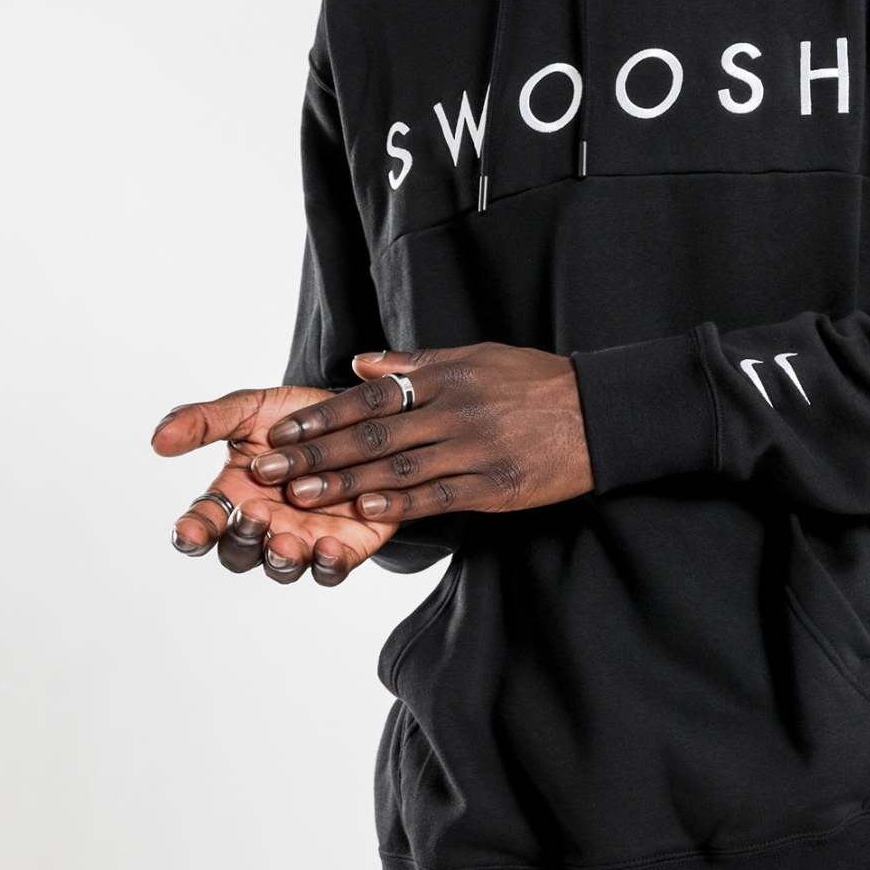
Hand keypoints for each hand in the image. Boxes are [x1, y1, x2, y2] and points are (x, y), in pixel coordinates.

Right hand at [150, 385, 402, 584]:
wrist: (362, 415)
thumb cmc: (298, 418)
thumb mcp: (249, 409)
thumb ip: (205, 421)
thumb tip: (157, 440)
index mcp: (234, 496)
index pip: (203, 524)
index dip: (192, 533)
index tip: (188, 532)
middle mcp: (266, 525)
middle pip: (240, 553)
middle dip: (242, 539)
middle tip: (253, 512)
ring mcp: (304, 539)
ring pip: (283, 568)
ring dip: (281, 560)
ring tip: (288, 541)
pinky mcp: (346, 545)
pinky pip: (332, 570)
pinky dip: (329, 565)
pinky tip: (329, 547)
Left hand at [243, 342, 594, 522]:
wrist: (598, 414)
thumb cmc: (533, 383)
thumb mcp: (475, 357)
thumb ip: (416, 364)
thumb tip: (360, 362)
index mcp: (447, 378)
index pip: (372, 395)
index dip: (323, 415)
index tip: (282, 431)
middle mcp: (456, 412)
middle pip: (374, 434)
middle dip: (317, 453)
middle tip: (271, 470)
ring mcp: (476, 451)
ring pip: (400, 469)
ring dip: (346, 483)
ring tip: (302, 496)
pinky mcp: (495, 488)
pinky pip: (441, 497)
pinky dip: (402, 505)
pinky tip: (368, 512)